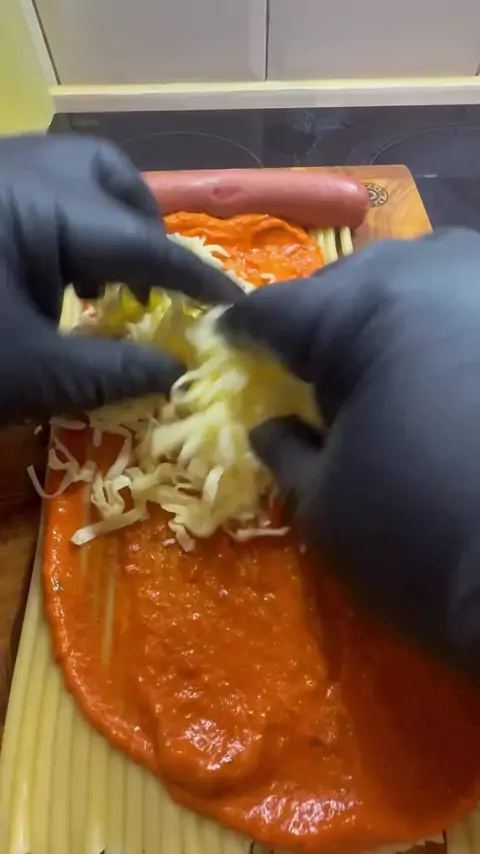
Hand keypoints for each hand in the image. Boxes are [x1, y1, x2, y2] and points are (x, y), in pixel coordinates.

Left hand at [0, 134, 241, 421]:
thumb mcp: (32, 376)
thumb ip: (111, 373)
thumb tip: (175, 373)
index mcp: (42, 208)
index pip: (141, 242)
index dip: (193, 278)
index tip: (233, 306)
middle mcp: (20, 171)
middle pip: (110, 175)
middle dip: (144, 229)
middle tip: (149, 288)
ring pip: (72, 172)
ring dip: (106, 221)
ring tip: (100, 283)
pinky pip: (38, 186)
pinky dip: (65, 220)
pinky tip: (51, 271)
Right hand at [222, 228, 479, 678]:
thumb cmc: (428, 547)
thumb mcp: (327, 509)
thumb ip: (285, 450)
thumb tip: (270, 424)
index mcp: (366, 314)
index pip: (278, 308)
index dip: (243, 331)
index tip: (228, 344)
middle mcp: (439, 274)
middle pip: (352, 281)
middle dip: (319, 318)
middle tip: (306, 365)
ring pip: (423, 273)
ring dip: (390, 309)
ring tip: (381, 360)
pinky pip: (470, 300)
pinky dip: (445, 322)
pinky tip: (445, 368)